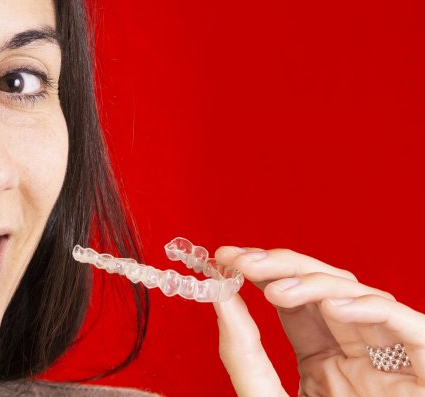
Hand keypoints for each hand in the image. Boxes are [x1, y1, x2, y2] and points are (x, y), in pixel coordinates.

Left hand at [211, 246, 424, 396]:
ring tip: (272, 288)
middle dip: (283, 266)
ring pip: (364, 299)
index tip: (224, 258)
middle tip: (241, 260)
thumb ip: (243, 352)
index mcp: (325, 361)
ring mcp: (393, 364)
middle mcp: (360, 356)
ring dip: (316, 283)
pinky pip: (412, 330)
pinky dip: (375, 310)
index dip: (263, 272)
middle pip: (327, 289)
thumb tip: (218, 296)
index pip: (295, 301)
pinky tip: (331, 306)